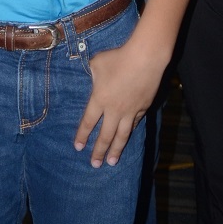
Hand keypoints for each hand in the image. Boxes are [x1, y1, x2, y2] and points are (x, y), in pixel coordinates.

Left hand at [73, 41, 163, 167]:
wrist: (145, 58)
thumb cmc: (118, 58)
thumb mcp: (97, 63)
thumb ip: (92, 73)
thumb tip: (92, 76)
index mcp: (99, 99)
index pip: (88, 122)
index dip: (82, 135)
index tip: (78, 147)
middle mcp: (114, 110)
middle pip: (105, 135)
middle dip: (98, 151)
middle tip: (94, 165)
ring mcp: (130, 111)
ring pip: (121, 136)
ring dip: (115, 150)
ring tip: (112, 162)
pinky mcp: (143, 108)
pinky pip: (134, 124)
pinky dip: (129, 133)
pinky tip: (127, 138)